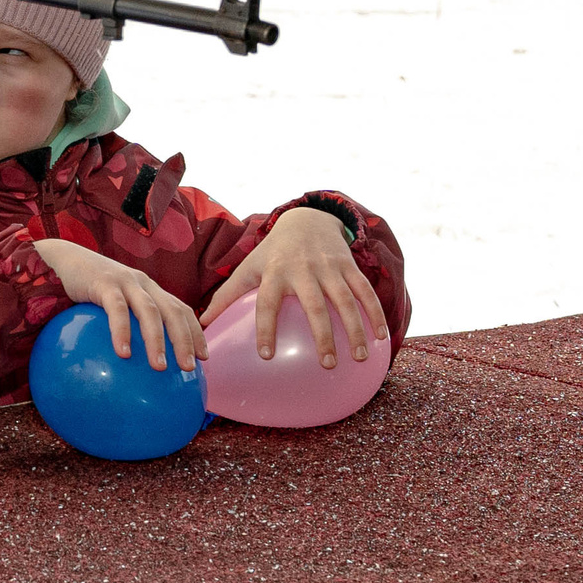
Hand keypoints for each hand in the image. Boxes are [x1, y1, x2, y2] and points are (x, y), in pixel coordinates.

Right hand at [32, 238, 203, 371]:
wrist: (63, 257)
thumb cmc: (87, 287)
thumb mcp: (112, 302)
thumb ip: (127, 321)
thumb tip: (134, 361)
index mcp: (149, 288)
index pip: (181, 308)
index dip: (195, 332)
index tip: (204, 357)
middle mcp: (143, 283)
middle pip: (173, 311)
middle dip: (185, 340)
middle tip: (189, 368)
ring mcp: (125, 281)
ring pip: (150, 311)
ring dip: (157, 341)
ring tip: (159, 367)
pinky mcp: (104, 283)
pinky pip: (117, 310)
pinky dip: (122, 332)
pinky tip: (124, 354)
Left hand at [200, 207, 383, 368]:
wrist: (306, 218)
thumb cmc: (272, 252)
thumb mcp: (248, 267)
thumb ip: (227, 297)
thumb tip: (202, 325)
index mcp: (274, 273)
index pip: (267, 303)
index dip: (266, 328)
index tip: (266, 356)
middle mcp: (303, 269)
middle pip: (314, 305)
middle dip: (323, 335)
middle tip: (327, 364)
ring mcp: (329, 266)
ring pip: (345, 299)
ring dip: (356, 328)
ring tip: (360, 356)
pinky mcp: (348, 265)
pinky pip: (364, 290)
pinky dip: (375, 312)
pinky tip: (381, 337)